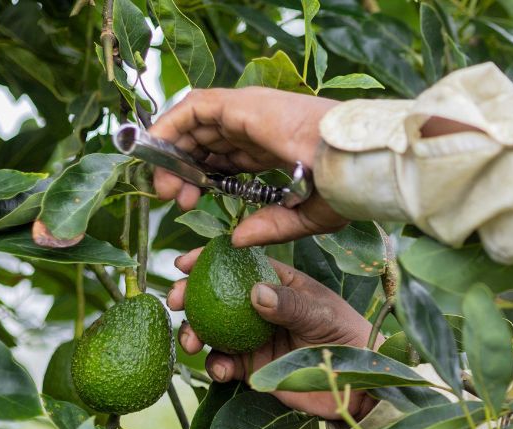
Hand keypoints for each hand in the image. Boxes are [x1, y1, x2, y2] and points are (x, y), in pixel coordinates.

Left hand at [149, 87, 349, 246]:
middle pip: (205, 142)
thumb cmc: (342, 187)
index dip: (203, 178)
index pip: (226, 156)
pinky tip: (159, 152)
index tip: (190, 202)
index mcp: (274, 148)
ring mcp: (247, 112)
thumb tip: (236, 240)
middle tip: (172, 198)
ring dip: (172, 151)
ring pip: (193, 125)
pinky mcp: (239, 104)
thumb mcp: (303, 216)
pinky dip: (169, 126)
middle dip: (182, 169)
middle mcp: (257, 126)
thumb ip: (270, 226)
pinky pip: (191, 109)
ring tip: (164, 184)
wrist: (352, 162)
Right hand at [168, 247, 380, 419]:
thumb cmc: (348, 337)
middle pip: (215, 296)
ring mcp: (254, 337)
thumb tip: (254, 292)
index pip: (238, 263)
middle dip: (190, 296)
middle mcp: (261, 307)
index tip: (183, 262)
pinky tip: (220, 370)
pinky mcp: (253, 367)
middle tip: (175, 302)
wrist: (360, 382)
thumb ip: (290, 305)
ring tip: (191, 341)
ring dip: (195, 333)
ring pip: (213, 330)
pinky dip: (216, 366)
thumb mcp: (321, 315)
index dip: (207, 260)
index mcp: (278, 283)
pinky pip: (225, 363)